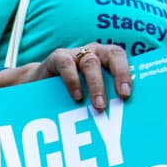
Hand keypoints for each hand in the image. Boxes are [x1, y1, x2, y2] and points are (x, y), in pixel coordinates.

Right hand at [0, 42, 132, 110]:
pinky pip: (67, 65)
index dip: (126, 73)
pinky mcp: (57, 57)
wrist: (39, 85)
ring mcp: (75, 53)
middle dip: (119, 76)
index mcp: (106, 57)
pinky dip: (73, 81)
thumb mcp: (92, 90)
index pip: (120, 57)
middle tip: (121, 97)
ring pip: (91, 63)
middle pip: (111, 55)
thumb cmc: (73, 90)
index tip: (127, 94)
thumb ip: (107, 95)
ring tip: (99, 106)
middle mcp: (93, 51)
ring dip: (97, 85)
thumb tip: (126, 115)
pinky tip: (77, 96)